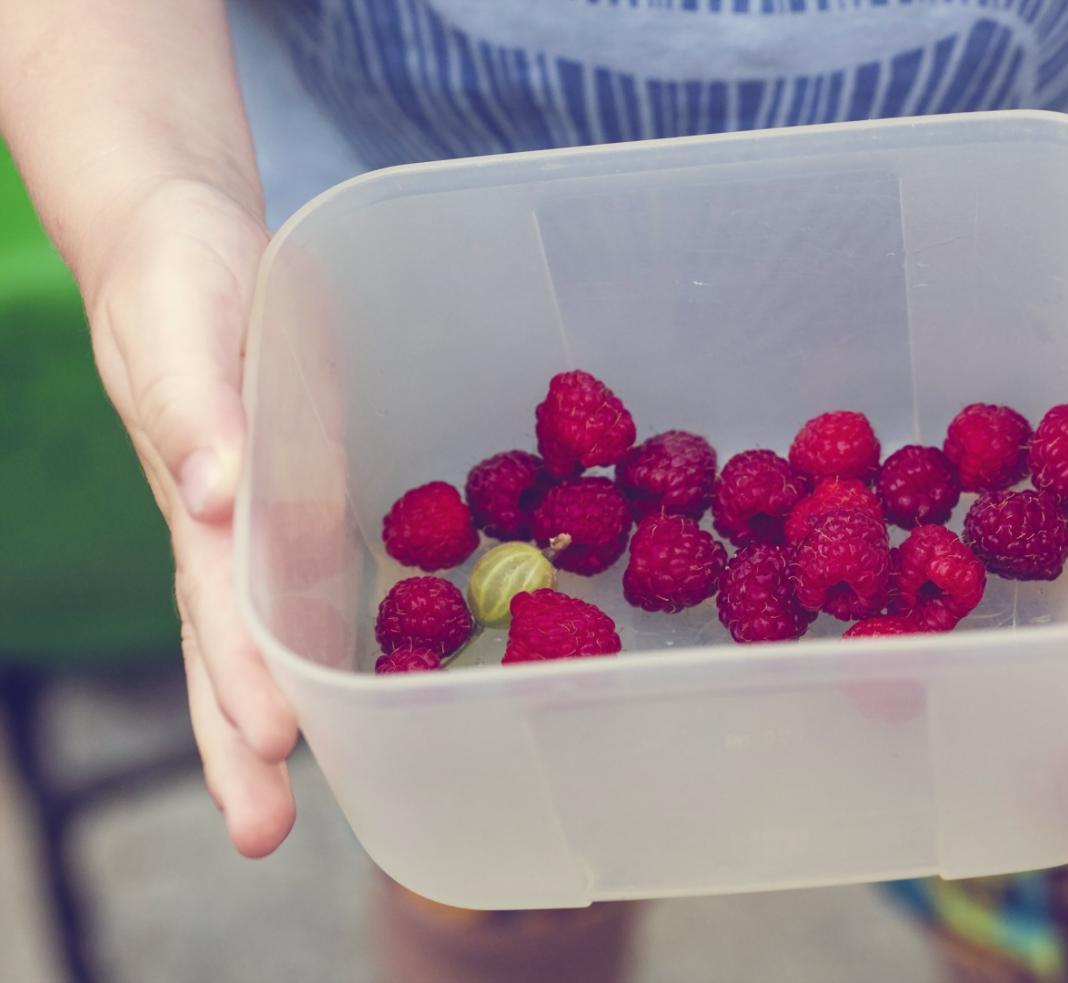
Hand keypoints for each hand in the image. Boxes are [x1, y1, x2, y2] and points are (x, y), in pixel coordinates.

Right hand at [86, 180, 298, 856]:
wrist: (190, 246)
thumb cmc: (174, 281)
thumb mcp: (180, 328)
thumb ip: (197, 412)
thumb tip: (215, 500)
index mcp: (196, 499)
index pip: (217, 608)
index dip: (237, 679)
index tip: (265, 748)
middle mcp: (231, 530)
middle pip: (232, 652)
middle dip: (241, 744)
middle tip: (262, 834)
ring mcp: (267, 520)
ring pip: (275, 632)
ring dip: (293, 712)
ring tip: (303, 801)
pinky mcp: (308, 491)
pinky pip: (323, 577)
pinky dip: (340, 636)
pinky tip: (371, 686)